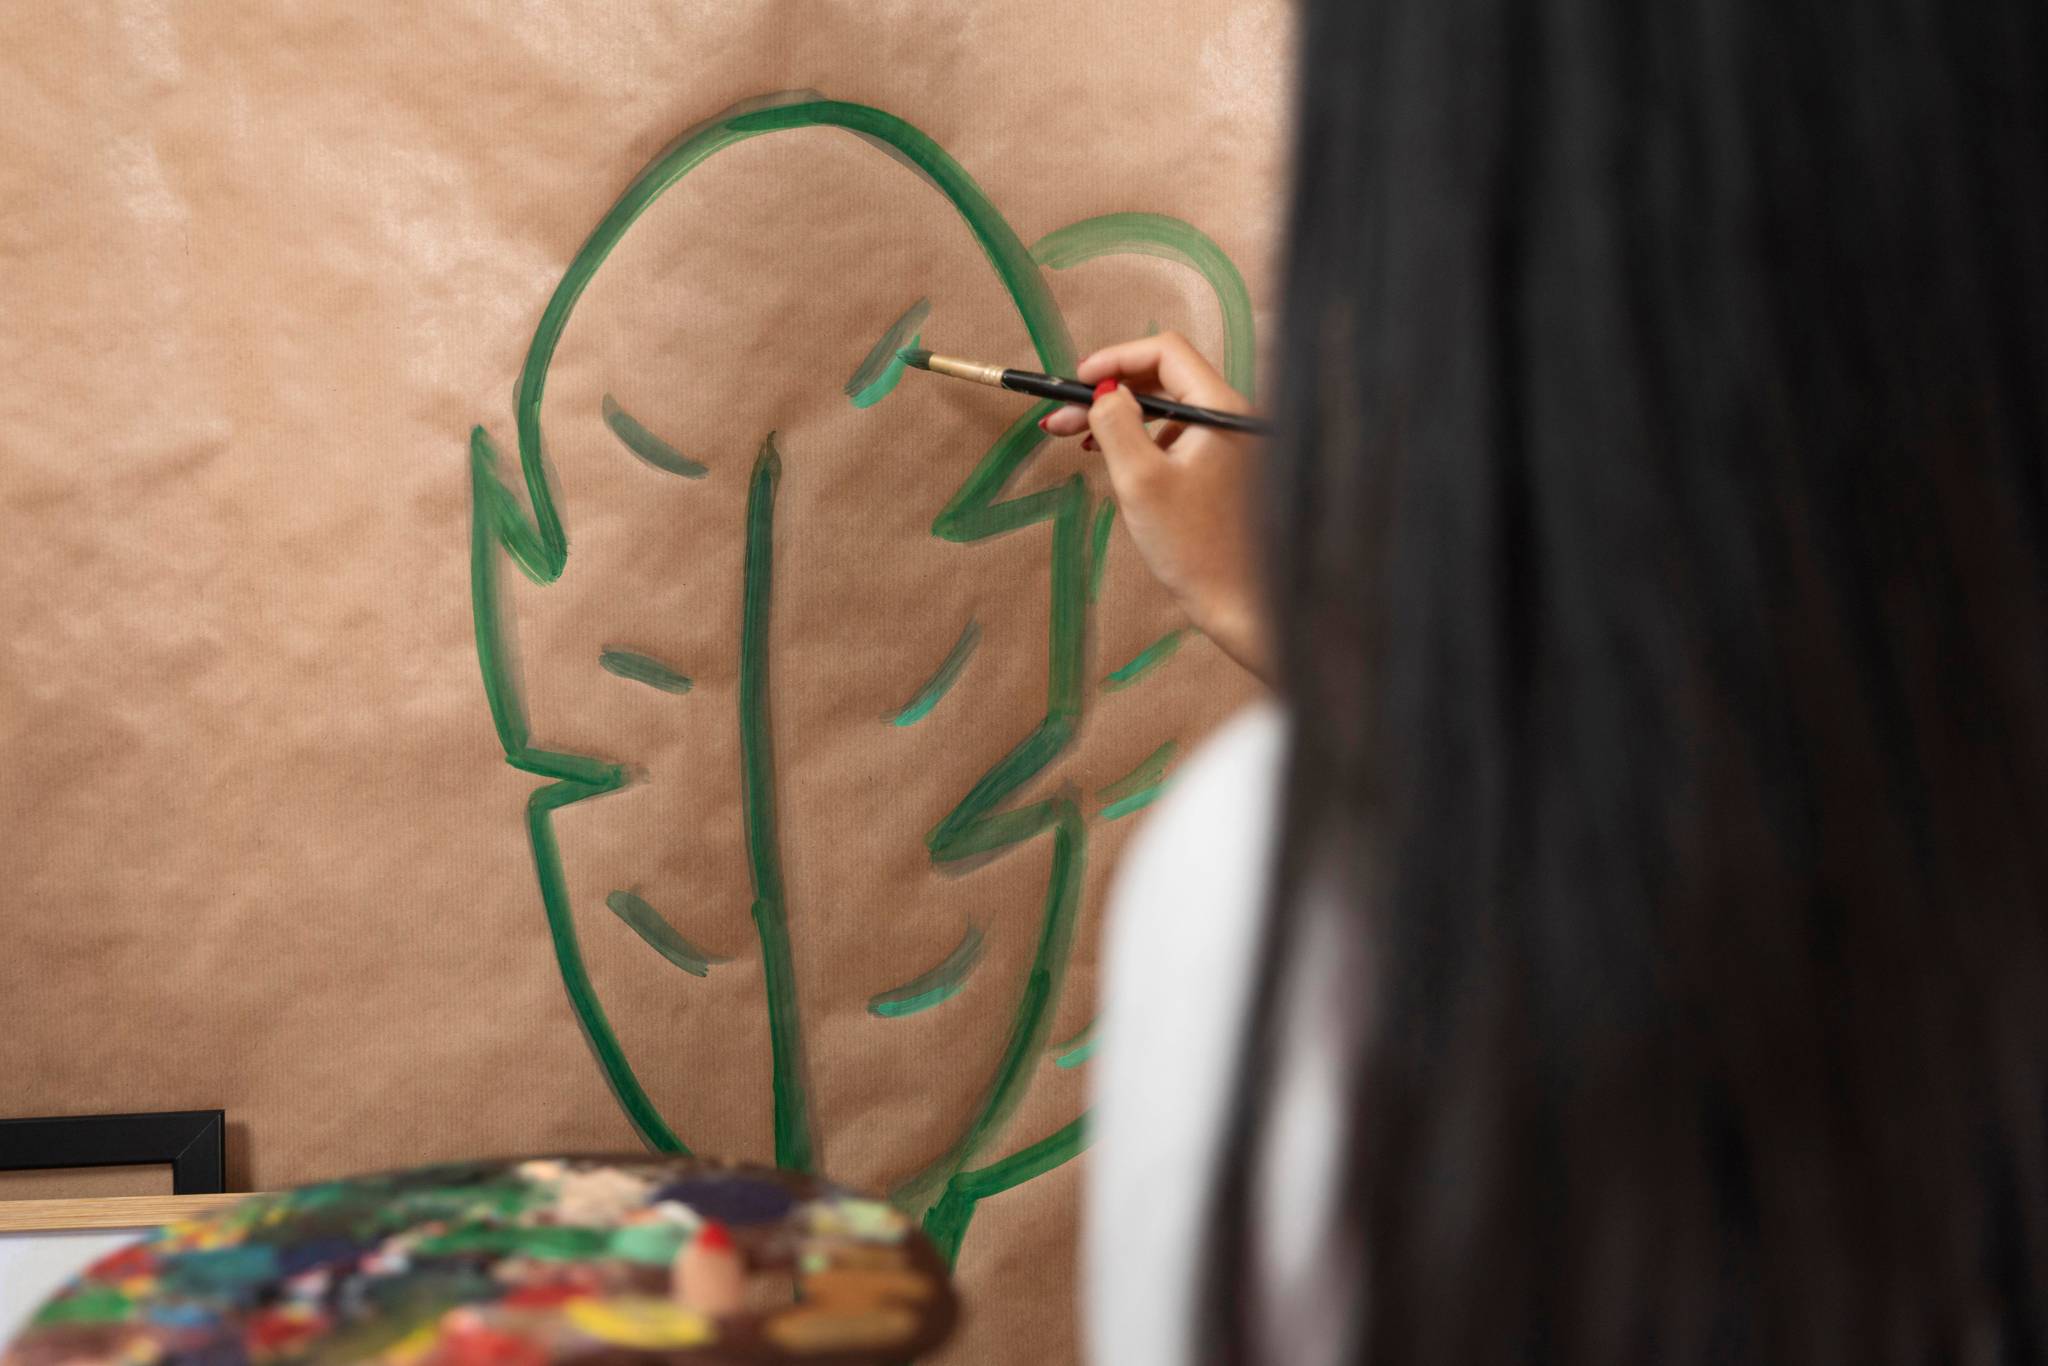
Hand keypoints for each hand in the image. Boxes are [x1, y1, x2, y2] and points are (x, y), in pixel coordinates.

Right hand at [1043, 332, 1271, 682]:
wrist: (1238, 603)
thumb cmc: (1194, 547)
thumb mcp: (1140, 479)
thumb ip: (1116, 423)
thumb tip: (1104, 390)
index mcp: (1221, 409)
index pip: (1166, 352)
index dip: (1116, 359)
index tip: (1078, 381)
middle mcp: (1232, 416)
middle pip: (1164, 378)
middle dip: (1108, 392)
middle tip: (1060, 417)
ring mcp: (1229, 441)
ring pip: (1166, 408)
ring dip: (1119, 418)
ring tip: (1075, 438)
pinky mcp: (1222, 466)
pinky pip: (1176, 435)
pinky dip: (1140, 439)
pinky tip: (1111, 455)